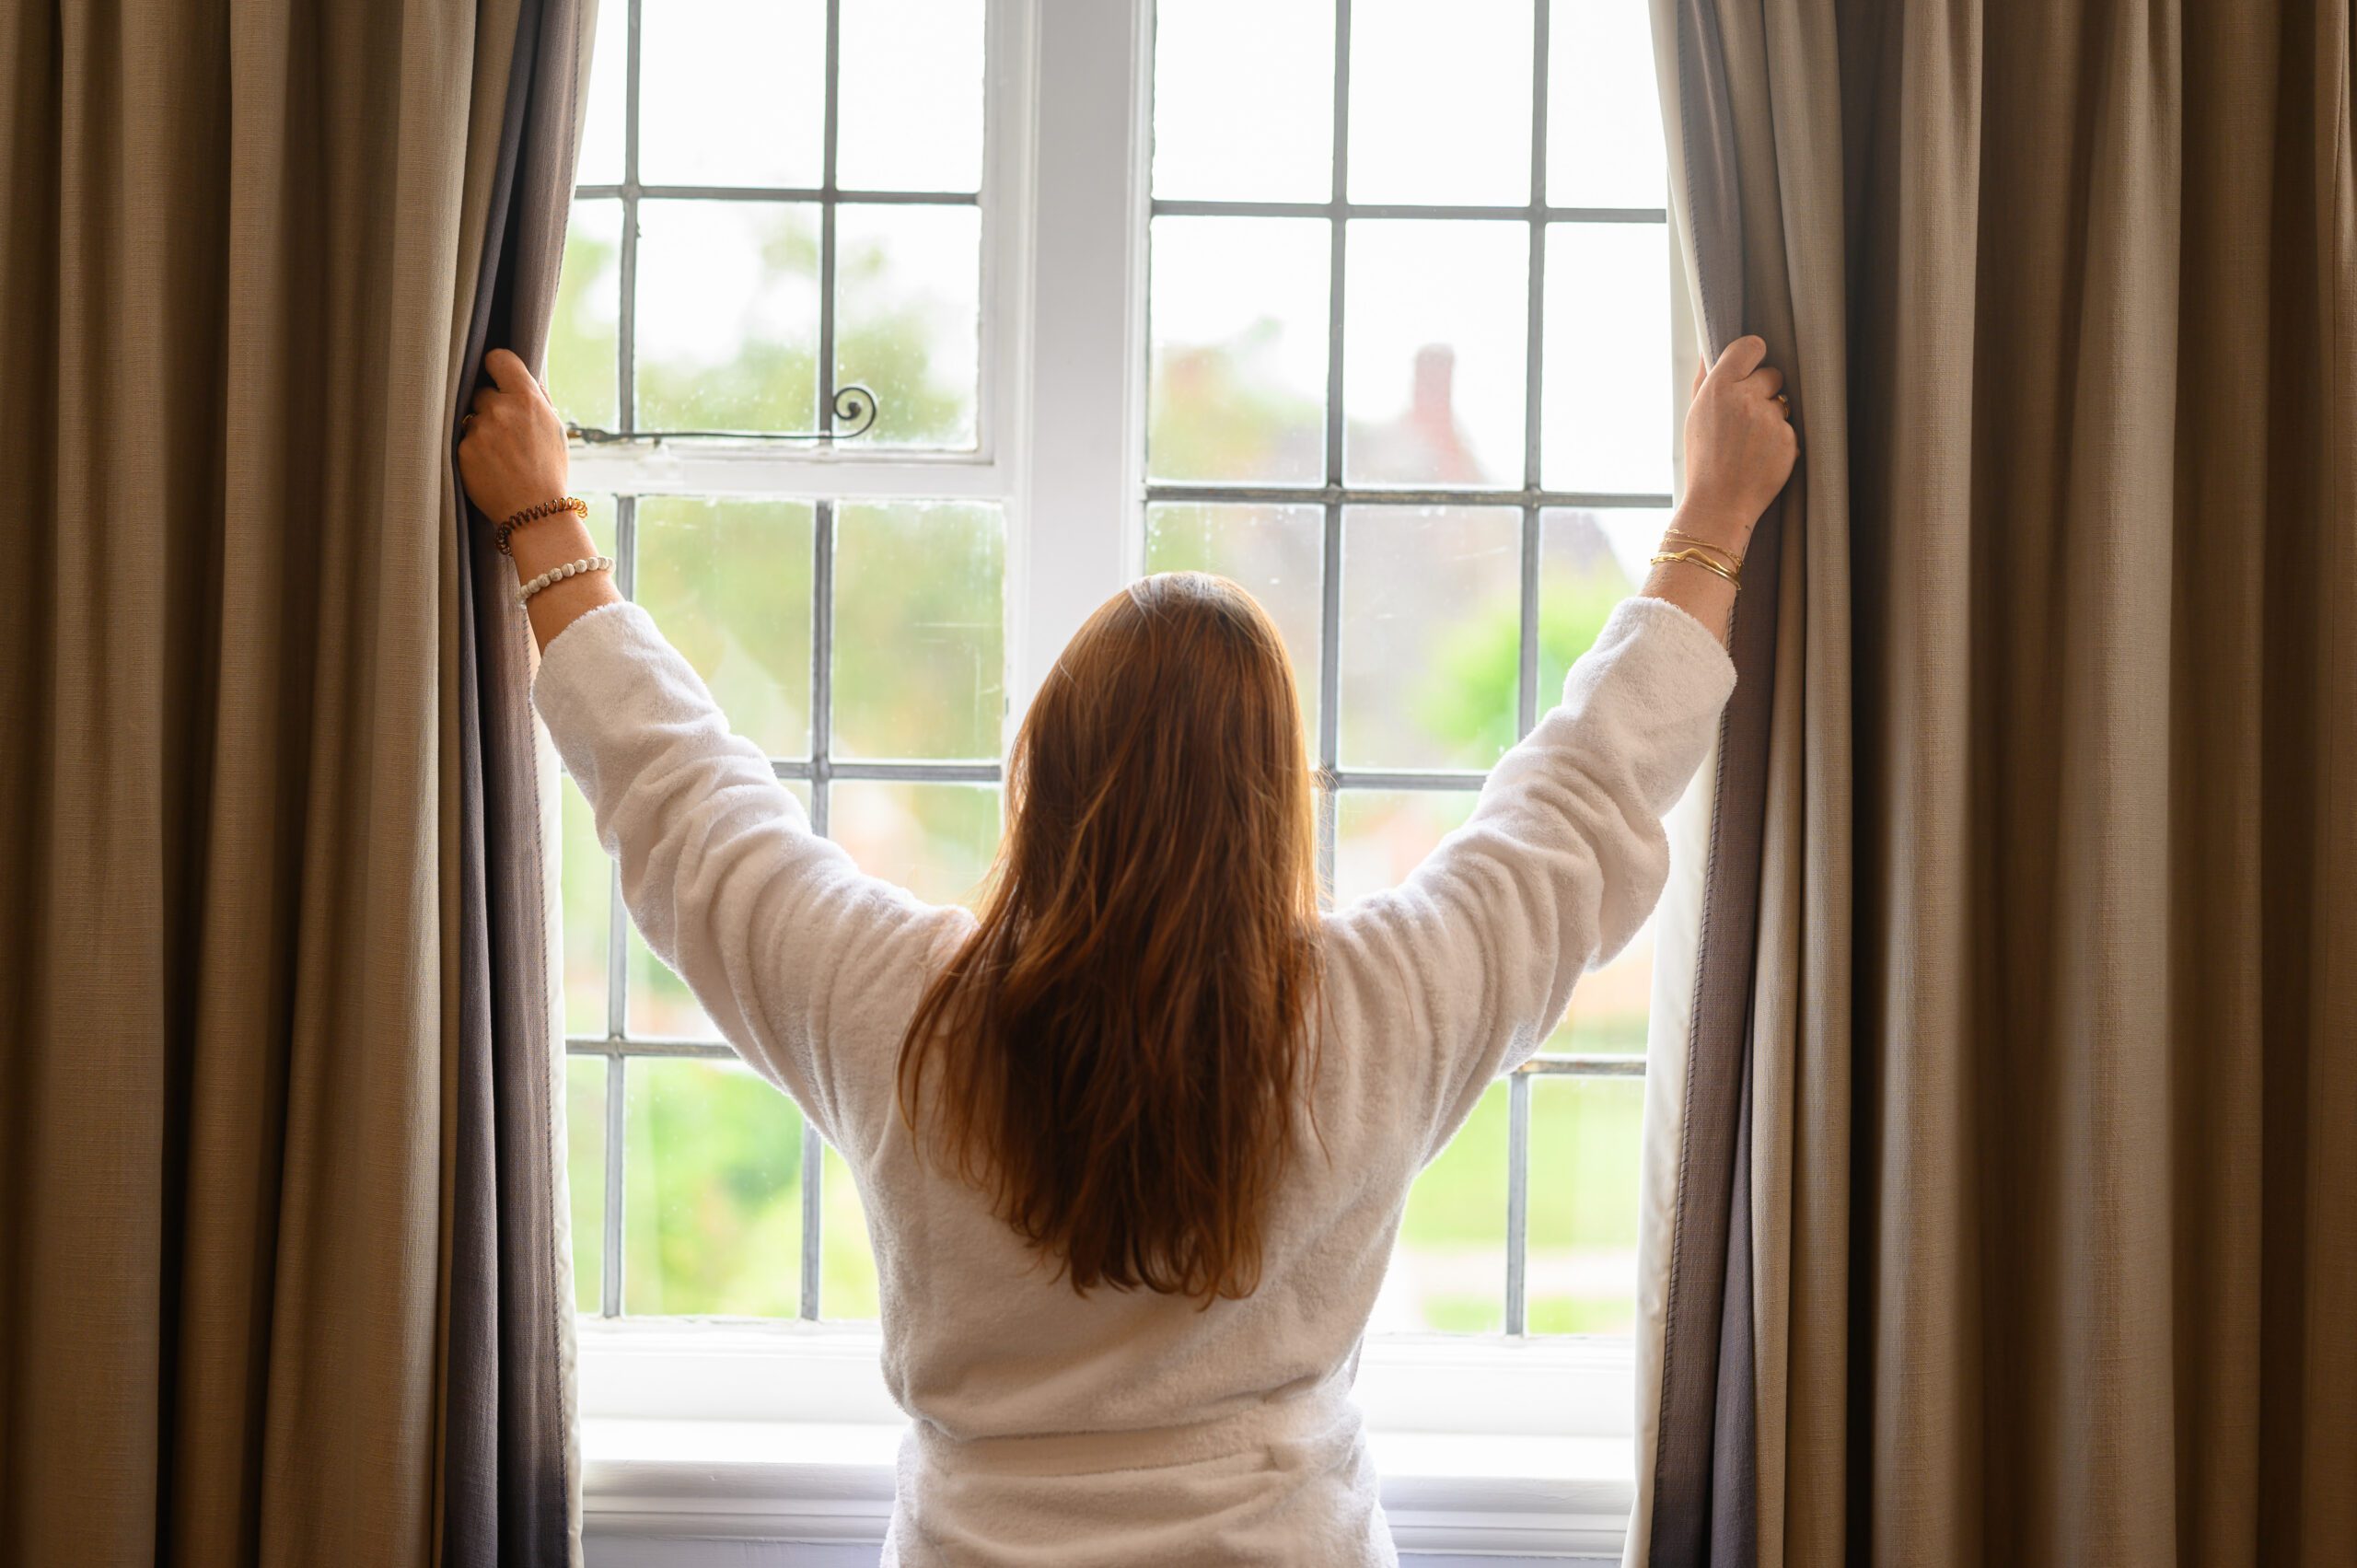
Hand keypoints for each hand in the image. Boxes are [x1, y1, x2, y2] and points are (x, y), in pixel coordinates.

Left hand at [457, 348, 571, 523]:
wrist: (536, 512)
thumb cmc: (550, 470)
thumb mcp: (554, 429)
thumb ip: (538, 399)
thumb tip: (527, 373)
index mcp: (528, 399)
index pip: (498, 358)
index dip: (496, 365)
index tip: (496, 376)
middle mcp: (501, 410)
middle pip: (482, 392)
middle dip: (490, 407)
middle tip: (505, 432)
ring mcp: (480, 431)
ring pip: (472, 419)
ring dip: (481, 432)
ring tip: (500, 457)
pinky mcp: (464, 451)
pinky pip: (464, 441)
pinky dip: (474, 452)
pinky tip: (490, 469)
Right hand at [1677, 335, 1796, 554]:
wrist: (1719, 503)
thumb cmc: (1703, 459)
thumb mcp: (1694, 416)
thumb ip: (1704, 379)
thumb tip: (1708, 348)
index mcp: (1719, 388)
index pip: (1750, 346)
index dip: (1753, 355)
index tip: (1751, 365)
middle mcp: (1746, 398)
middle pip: (1772, 373)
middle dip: (1764, 390)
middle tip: (1747, 416)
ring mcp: (1770, 419)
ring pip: (1782, 402)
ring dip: (1772, 416)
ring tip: (1751, 443)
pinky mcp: (1788, 438)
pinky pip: (1789, 427)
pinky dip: (1779, 440)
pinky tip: (1761, 457)